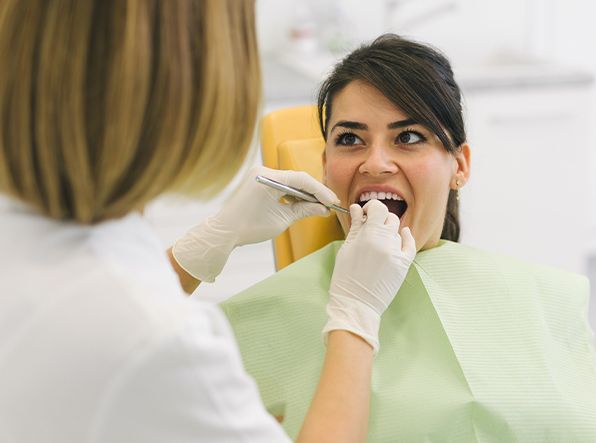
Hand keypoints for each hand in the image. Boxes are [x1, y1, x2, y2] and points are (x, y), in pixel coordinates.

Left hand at [172, 166, 338, 281]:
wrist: (224, 231)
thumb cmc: (249, 227)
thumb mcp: (281, 220)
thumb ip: (304, 210)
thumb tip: (324, 209)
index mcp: (268, 178)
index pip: (301, 179)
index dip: (320, 191)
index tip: (333, 201)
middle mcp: (263, 171)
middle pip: (297, 178)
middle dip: (314, 192)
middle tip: (329, 204)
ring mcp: (259, 175)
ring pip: (290, 181)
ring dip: (304, 193)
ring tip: (319, 206)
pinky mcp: (258, 181)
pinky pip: (280, 184)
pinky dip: (292, 194)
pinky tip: (303, 204)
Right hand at [323, 200, 415, 351]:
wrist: (355, 304)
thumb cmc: (345, 277)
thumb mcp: (346, 249)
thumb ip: (355, 226)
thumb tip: (357, 208)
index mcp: (369, 235)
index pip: (378, 208)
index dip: (371, 207)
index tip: (365, 214)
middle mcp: (385, 242)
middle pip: (389, 217)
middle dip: (379, 218)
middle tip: (369, 225)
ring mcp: (396, 253)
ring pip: (396, 231)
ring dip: (387, 231)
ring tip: (377, 240)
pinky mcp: (404, 265)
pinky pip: (410, 245)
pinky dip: (407, 237)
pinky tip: (403, 233)